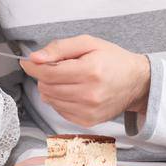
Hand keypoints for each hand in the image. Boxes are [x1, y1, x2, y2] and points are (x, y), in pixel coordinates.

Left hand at [20, 35, 150, 126]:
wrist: (136, 82)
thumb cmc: (113, 59)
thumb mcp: (88, 43)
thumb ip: (59, 48)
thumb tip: (35, 58)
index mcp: (90, 71)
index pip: (48, 73)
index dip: (33, 66)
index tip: (29, 62)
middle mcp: (89, 95)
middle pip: (46, 87)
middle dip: (45, 76)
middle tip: (58, 67)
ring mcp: (89, 111)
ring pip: (50, 100)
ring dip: (52, 88)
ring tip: (68, 79)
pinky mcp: (88, 122)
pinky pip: (59, 111)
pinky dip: (60, 100)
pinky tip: (73, 91)